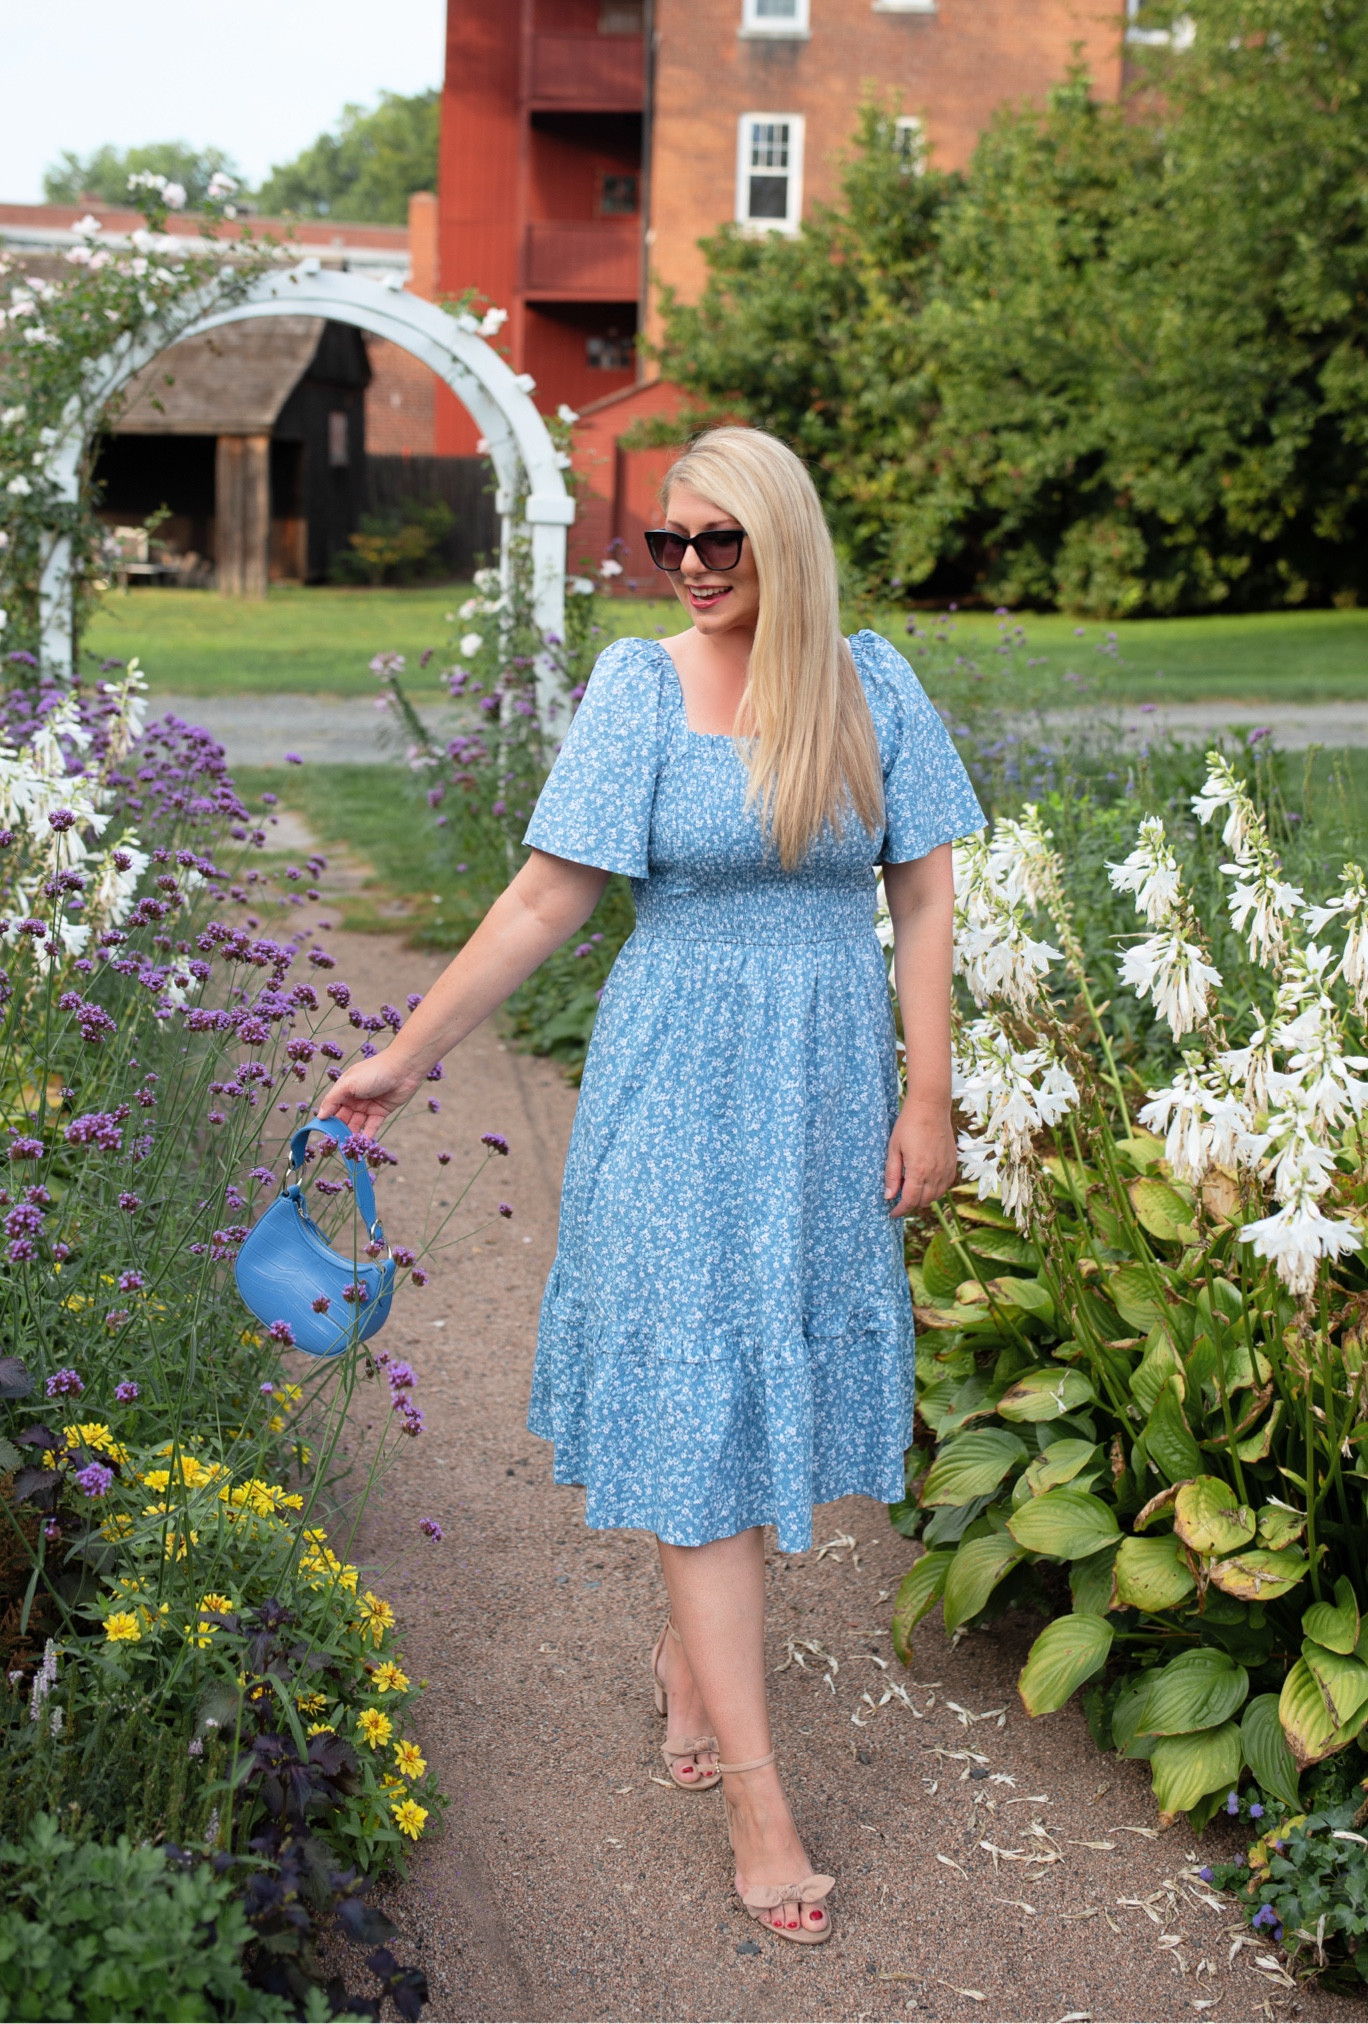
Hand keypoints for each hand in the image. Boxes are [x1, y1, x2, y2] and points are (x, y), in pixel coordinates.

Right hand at [316, 1048, 425, 1138]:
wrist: (403, 1069)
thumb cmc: (373, 1072)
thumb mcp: (348, 1084)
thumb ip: (333, 1100)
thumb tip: (320, 1115)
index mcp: (344, 1089)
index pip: (331, 1107)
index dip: (326, 1119)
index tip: (322, 1133)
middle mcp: (354, 1098)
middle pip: (343, 1118)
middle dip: (339, 1129)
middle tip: (335, 1143)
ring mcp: (367, 1106)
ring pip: (356, 1124)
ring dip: (352, 1134)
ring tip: (349, 1146)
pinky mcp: (381, 1112)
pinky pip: (371, 1126)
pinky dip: (367, 1135)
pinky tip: (362, 1144)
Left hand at [884, 1098, 958, 1217]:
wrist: (930, 1107)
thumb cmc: (908, 1125)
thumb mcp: (894, 1149)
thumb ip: (892, 1174)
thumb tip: (889, 1196)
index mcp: (919, 1171)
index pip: (910, 1201)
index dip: (900, 1210)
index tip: (892, 1213)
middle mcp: (935, 1173)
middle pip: (924, 1201)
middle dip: (910, 1203)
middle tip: (899, 1194)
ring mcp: (946, 1168)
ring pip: (936, 1195)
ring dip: (924, 1197)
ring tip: (911, 1186)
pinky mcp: (953, 1163)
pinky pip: (946, 1185)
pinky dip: (936, 1188)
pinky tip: (926, 1179)